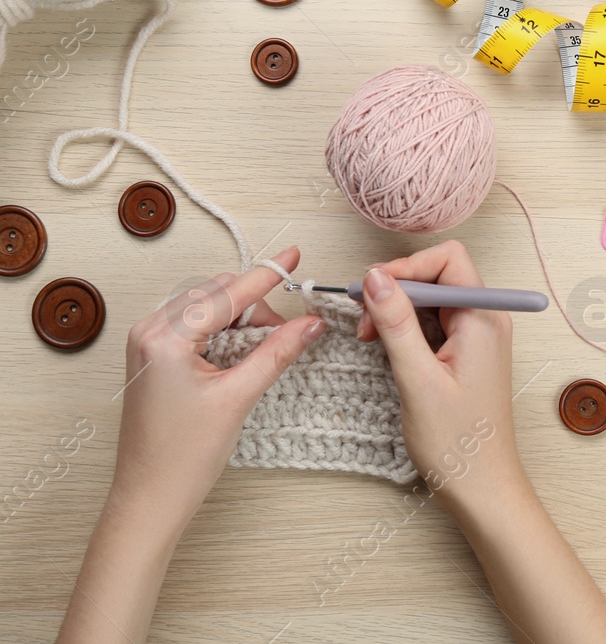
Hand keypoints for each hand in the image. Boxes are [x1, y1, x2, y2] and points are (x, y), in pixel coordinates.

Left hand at [112, 247, 323, 530]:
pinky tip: (240, 350)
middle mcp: (149, 331)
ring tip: (264, 347)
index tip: (294, 255)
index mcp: (165, 338)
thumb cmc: (182, 456)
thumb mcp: (238, 398)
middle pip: (217, 294)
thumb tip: (311, 324)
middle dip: (256, 306)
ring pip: (206, 305)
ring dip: (240, 316)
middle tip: (287, 332)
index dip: (267, 275)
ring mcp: (147, 342)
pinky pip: (194, 323)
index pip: (228, 294)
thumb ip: (277, 352)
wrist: (149, 497)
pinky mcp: (152, 355)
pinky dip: (222, 328)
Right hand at [357, 241, 524, 509]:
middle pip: (437, 276)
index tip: (371, 290)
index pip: (448, 260)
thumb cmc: (456, 442)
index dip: (406, 267)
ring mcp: (477, 337)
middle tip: (365, 322)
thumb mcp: (417, 378)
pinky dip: (406, 331)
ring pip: (431, 300)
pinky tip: (388, 352)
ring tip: (371, 340)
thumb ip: (396, 324)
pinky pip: (433, 324)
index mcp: (484, 319)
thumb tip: (375, 276)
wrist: (480, 486)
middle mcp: (486, 320)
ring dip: (397, 312)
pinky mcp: (465, 353)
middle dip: (397, 290)